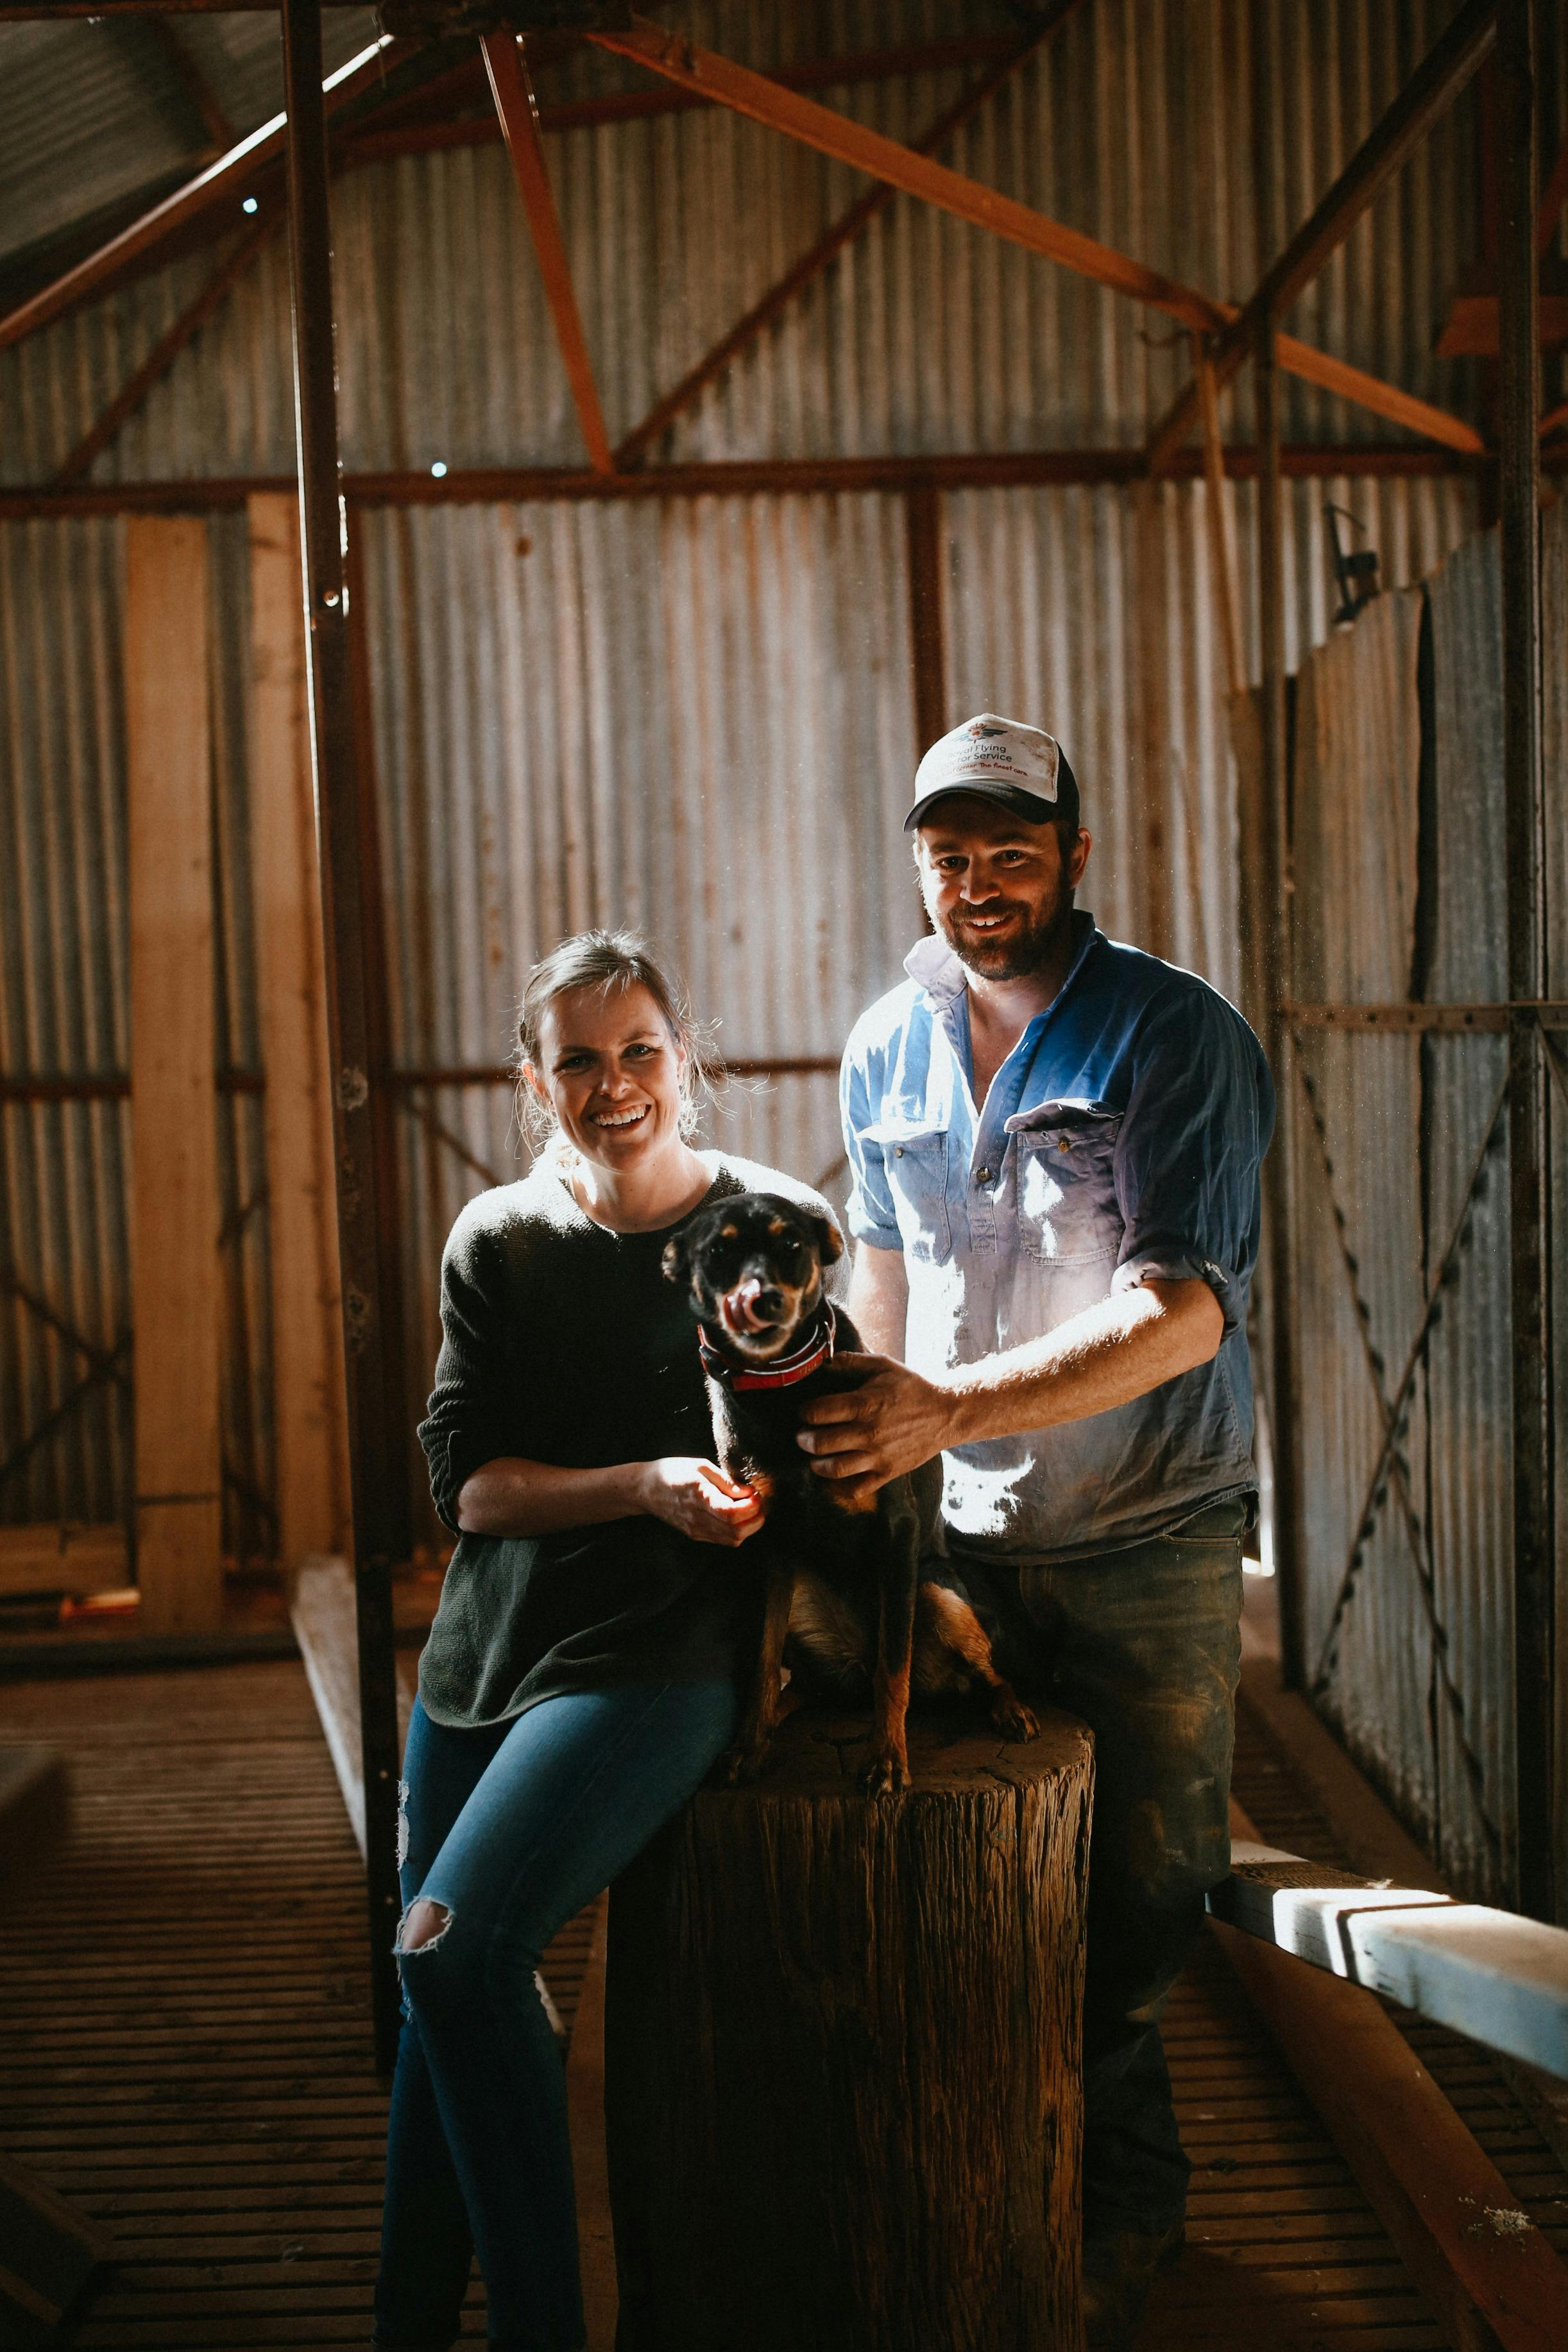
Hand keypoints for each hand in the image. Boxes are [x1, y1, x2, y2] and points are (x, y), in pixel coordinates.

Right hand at [637, 1457, 766, 1547]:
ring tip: (749, 1508)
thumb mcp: (700, 1466)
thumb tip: (749, 1492)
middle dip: (755, 1519)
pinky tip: (736, 1514)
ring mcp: (696, 1530)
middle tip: (757, 1502)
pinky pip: (723, 1539)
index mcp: (698, 1496)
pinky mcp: (696, 1535)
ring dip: (749, 1526)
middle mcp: (697, 1518)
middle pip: (736, 1532)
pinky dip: (737, 1530)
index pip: (731, 1514)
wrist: (645, 1489)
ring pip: (732, 1540)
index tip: (756, 1493)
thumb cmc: (672, 1471)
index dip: (751, 1506)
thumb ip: (726, 1481)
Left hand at [794, 1353, 954, 1504]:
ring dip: (816, 1465)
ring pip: (835, 1469)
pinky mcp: (888, 1473)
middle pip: (820, 1443)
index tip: (804, 1411)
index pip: (818, 1412)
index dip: (804, 1412)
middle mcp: (869, 1432)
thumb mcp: (883, 1365)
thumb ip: (850, 1362)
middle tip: (803, 1436)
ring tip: (815, 1458)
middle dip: (804, 1439)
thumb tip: (822, 1362)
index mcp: (865, 1403)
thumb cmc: (911, 1388)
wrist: (946, 1414)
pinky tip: (835, 1477)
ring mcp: (878, 1456)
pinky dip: (840, 1488)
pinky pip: (857, 1489)